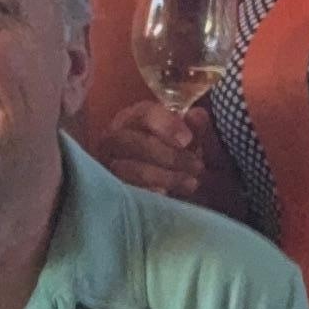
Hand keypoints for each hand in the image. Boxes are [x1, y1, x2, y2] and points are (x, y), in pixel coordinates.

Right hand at [93, 94, 207, 197]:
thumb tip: (197, 116)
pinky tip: (168, 194)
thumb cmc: (177, 155)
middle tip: (197, 166)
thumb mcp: (190, 140)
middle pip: (137, 143)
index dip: (167, 125)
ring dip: (166, 177)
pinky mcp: (114, 189)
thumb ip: (196, 127)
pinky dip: (152, 193)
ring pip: (133, 170)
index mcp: (134, 118)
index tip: (188, 140)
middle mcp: (115, 138)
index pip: (145, 114)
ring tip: (191, 183)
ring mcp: (111, 165)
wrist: (163, 185)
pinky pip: (130, 191)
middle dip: (170, 156)